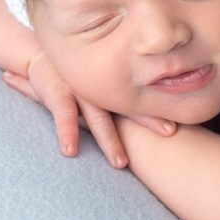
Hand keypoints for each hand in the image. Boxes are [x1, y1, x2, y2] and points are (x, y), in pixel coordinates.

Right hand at [1, 52, 175, 167]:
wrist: (39, 57)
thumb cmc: (74, 74)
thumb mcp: (99, 82)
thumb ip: (121, 95)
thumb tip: (155, 120)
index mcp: (112, 85)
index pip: (141, 97)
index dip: (160, 107)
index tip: (180, 121)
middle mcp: (100, 87)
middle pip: (127, 105)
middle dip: (148, 119)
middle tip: (170, 132)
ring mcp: (79, 89)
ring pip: (97, 117)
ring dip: (109, 140)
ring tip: (120, 163)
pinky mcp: (56, 93)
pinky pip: (64, 115)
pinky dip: (67, 132)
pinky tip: (70, 150)